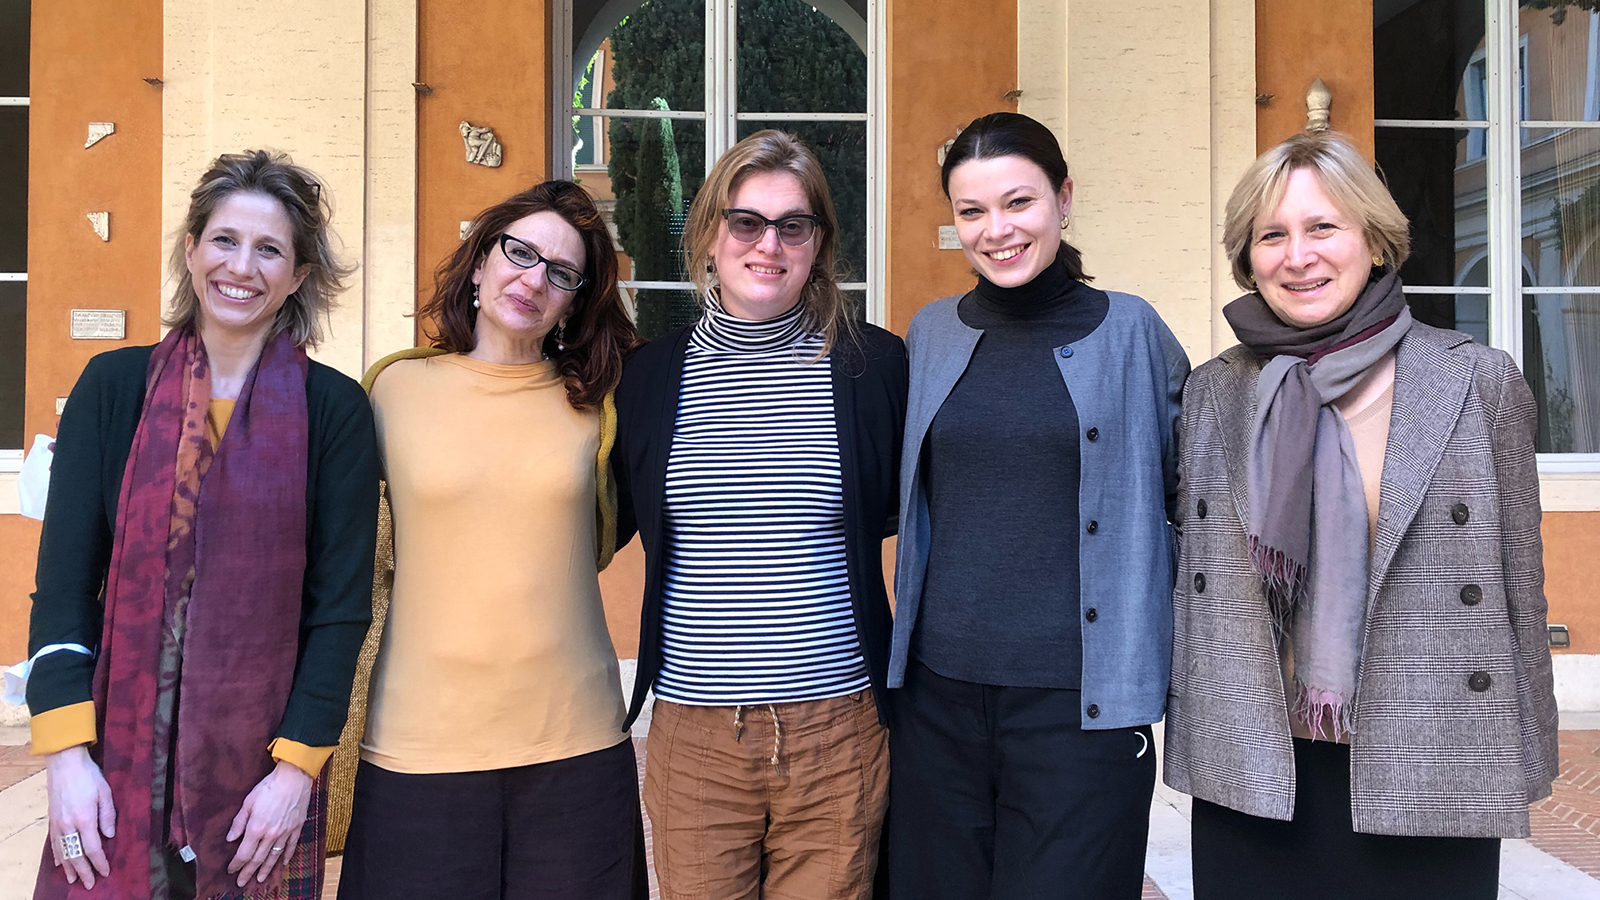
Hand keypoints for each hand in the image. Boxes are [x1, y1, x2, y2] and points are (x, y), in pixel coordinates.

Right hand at [45, 745, 115, 889]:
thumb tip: (110, 836)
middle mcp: (69, 825)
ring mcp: (57, 823)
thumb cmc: (89, 775)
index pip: (93, 849)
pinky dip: (57, 855)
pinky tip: (60, 863)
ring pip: (63, 852)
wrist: (64, 763)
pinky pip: (53, 842)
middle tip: (90, 884)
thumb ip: (108, 816)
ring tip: (74, 880)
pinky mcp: (52, 820)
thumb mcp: (106, 793)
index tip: (106, 872)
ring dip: (69, 868)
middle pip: (76, 855)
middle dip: (84, 871)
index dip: (100, 862)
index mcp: (85, 819)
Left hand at [225, 761, 312, 886]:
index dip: (236, 864)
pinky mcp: (296, 828)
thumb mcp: (248, 802)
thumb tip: (230, 839)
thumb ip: (238, 822)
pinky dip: (286, 856)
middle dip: (248, 871)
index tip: (231, 870)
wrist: (294, 778)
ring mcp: (285, 833)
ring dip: (266, 869)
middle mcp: (271, 835)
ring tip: (260, 879)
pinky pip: (291, 846)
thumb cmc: (269, 787)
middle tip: (242, 882)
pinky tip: (282, 864)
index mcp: (256, 828)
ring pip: (274, 856)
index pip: (244, 853)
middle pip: (258, 859)